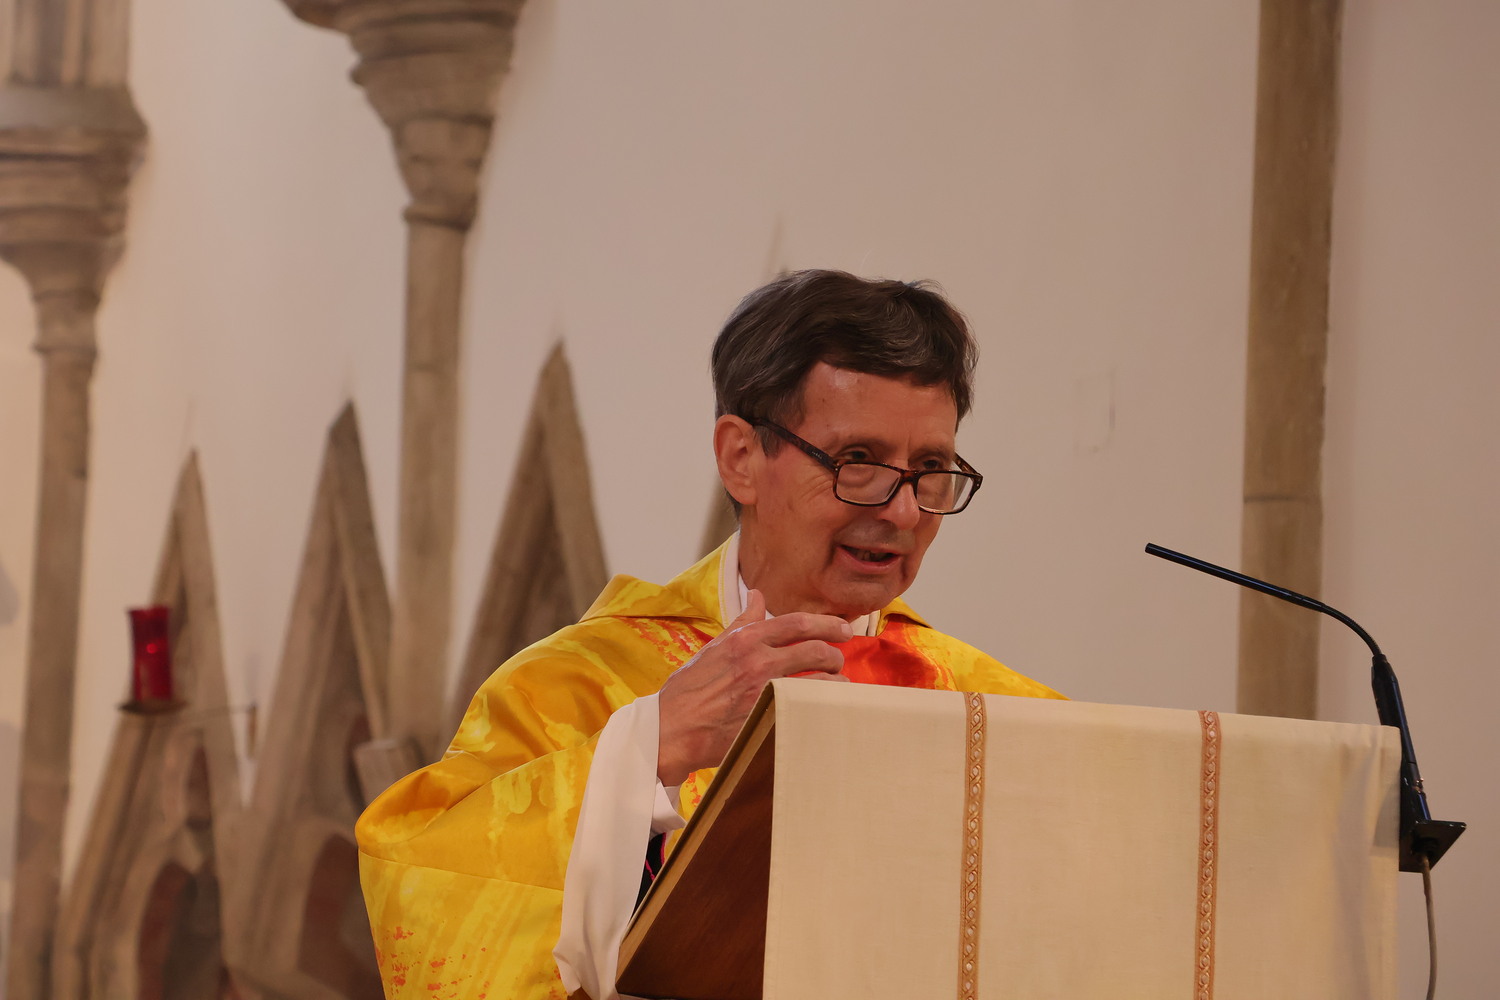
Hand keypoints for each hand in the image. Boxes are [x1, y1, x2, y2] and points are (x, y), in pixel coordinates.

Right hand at [656, 589, 851, 784]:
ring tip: (837, 684)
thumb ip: (742, 622)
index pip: (798, 623)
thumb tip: (757, 595)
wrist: (670, 729)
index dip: (828, 624)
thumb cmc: (689, 689)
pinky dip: (821, 705)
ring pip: (819, 681)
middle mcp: (758, 662)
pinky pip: (807, 708)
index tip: (843, 630)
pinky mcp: (767, 719)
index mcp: (745, 640)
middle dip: (835, 654)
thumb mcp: (714, 647)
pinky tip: (824, 707)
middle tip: (839, 660)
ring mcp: (764, 692)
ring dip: (835, 682)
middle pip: (816, 649)